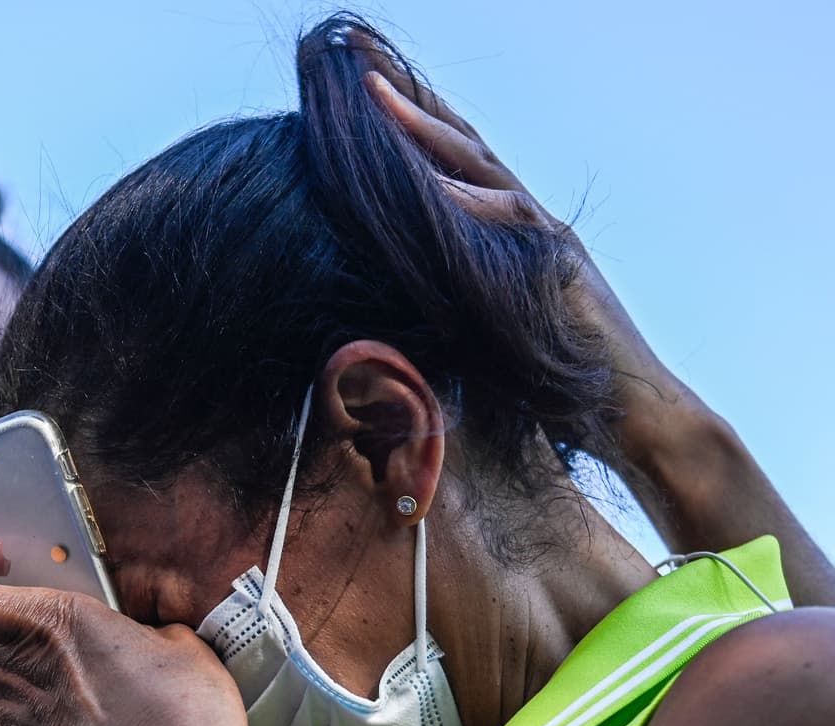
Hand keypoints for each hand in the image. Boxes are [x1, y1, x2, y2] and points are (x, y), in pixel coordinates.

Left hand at [363, 56, 834, 609]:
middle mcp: (525, 219)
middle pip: (460, 145)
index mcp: (500, 229)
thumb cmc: (547, 376)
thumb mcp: (478, 325)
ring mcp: (548, 237)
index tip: (350, 86)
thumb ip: (440, 292)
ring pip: (484, 168)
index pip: (446, 163)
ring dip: (427, 132)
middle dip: (407, 101)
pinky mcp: (567, 266)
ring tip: (376, 98)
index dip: (403, 123)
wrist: (629, 410)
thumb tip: (374, 289)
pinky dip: (475, 205)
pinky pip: (518, 227)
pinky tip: (435, 186)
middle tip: (354, 60)